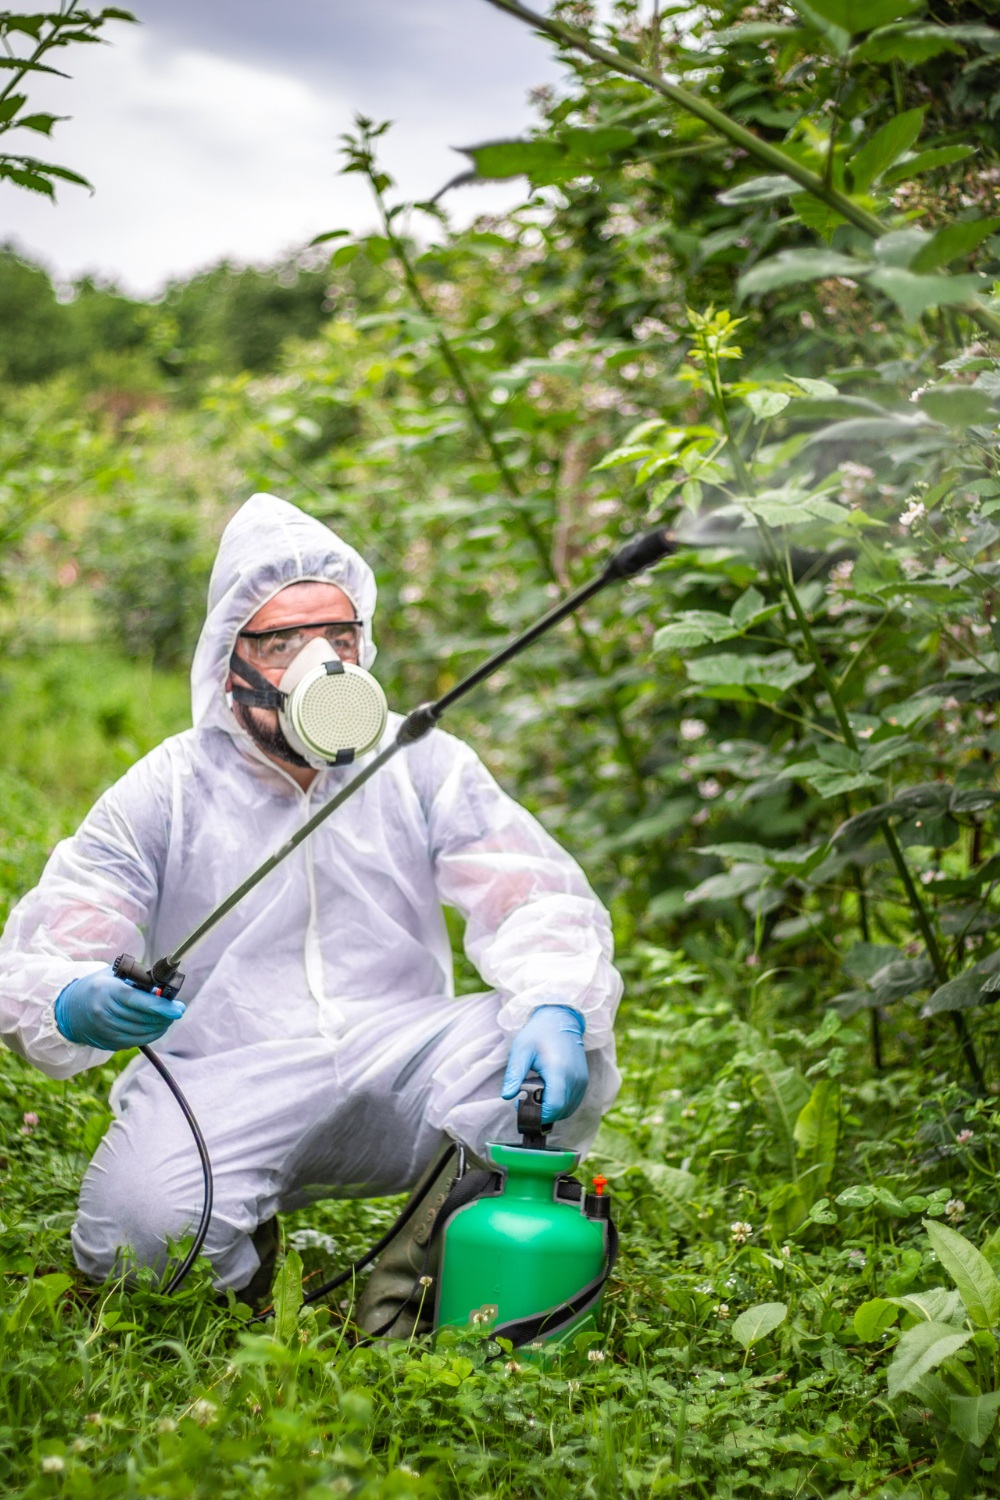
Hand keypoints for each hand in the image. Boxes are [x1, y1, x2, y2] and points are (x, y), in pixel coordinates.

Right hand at [54, 965, 184, 1050]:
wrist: (68, 1010)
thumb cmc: (97, 987)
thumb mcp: (114, 976)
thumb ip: (137, 980)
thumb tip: (163, 987)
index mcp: (107, 991)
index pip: (138, 1001)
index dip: (161, 1006)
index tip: (179, 1008)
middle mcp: (105, 1013)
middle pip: (144, 1019)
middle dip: (166, 1015)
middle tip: (177, 1009)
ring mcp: (106, 1031)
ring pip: (143, 1032)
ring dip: (161, 1025)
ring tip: (167, 1017)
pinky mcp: (109, 1043)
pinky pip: (137, 1041)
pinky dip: (151, 1034)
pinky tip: (156, 1026)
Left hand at [501, 1004, 587, 1124]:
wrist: (561, 1018)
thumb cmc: (539, 1033)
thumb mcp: (521, 1050)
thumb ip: (514, 1074)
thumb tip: (506, 1096)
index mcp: (559, 1071)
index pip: (554, 1107)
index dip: (539, 1114)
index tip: (523, 1106)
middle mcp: (575, 1079)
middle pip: (560, 1111)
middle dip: (542, 1112)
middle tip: (525, 1098)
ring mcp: (582, 1081)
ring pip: (567, 1109)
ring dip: (551, 1109)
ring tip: (536, 1092)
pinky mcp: (584, 1081)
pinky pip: (573, 1102)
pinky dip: (560, 1104)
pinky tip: (547, 1091)